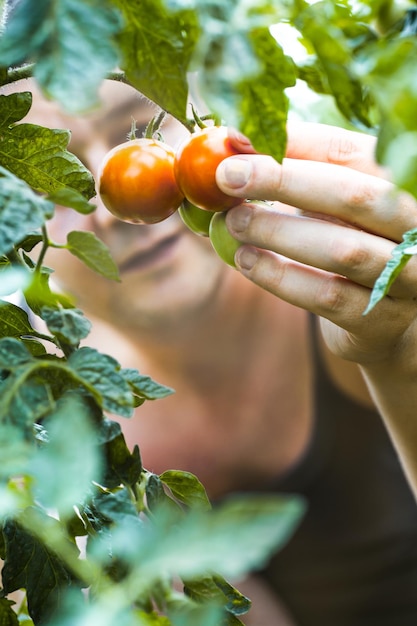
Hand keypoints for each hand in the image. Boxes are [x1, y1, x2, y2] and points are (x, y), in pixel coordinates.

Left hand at [216, 122, 416, 366]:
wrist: (382, 317)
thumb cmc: (348, 241)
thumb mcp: (330, 202)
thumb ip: (294, 169)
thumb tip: (234, 143)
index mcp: (405, 185)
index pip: (350, 152)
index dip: (293, 144)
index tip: (235, 143)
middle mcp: (416, 226)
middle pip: (355, 195)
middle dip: (284, 181)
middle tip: (227, 179)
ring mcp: (409, 276)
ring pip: (342, 250)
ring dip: (278, 233)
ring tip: (234, 223)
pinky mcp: (384, 320)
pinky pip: (328, 296)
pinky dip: (281, 278)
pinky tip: (247, 262)